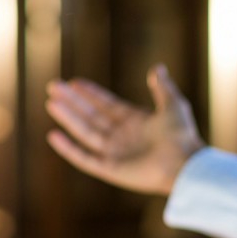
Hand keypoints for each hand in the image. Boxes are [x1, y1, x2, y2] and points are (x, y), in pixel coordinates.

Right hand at [45, 64, 205, 195]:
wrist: (185, 164)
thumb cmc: (182, 135)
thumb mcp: (173, 104)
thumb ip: (162, 87)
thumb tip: (157, 67)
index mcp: (136, 122)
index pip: (107, 105)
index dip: (91, 94)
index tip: (75, 82)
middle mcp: (123, 137)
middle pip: (92, 116)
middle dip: (73, 102)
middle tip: (54, 86)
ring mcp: (116, 154)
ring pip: (85, 133)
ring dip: (68, 117)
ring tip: (51, 102)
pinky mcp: (111, 170)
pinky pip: (85, 159)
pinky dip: (69, 149)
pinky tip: (54, 135)